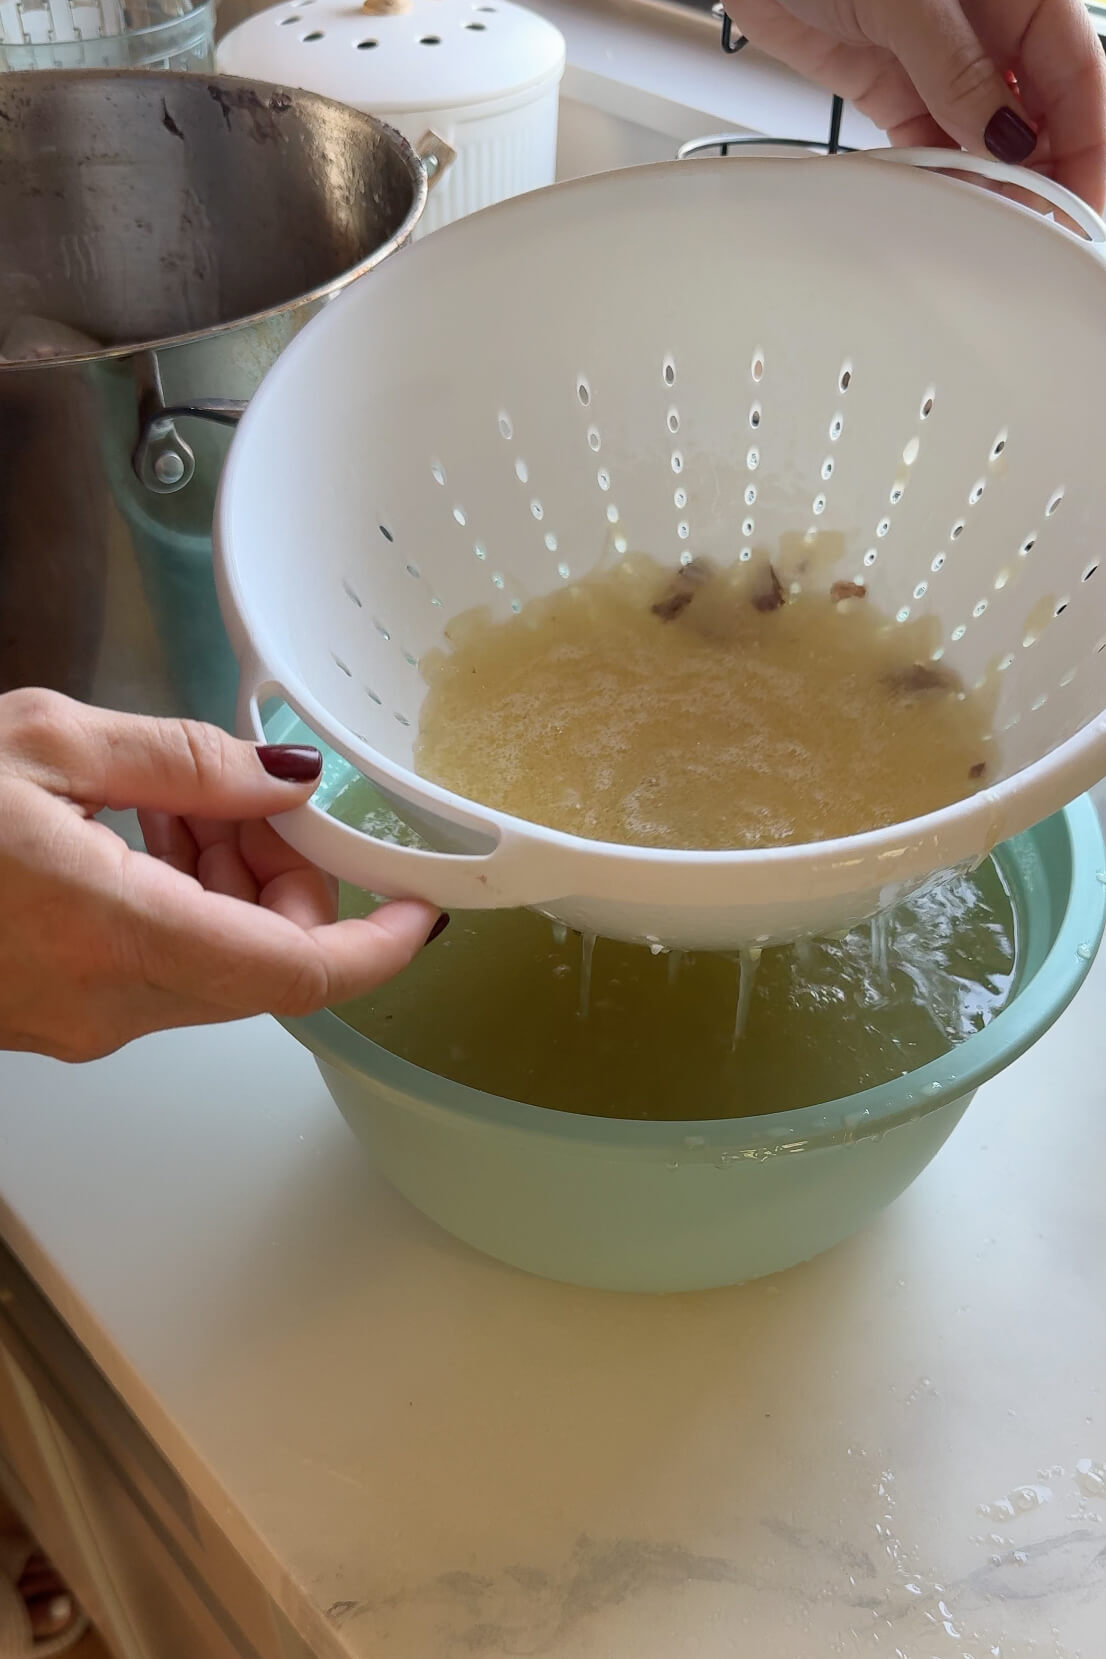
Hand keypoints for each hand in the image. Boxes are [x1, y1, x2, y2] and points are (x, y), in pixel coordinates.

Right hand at [0, 689, 441, 1061]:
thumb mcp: (48, 745)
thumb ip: (185, 760)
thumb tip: (284, 778)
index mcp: (116, 933)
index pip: (299, 973)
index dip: (380, 944)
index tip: (422, 905)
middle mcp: (104, 1003)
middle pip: (266, 963)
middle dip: (288, 877)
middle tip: (260, 800)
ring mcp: (74, 1022)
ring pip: (212, 967)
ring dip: (229, 886)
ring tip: (179, 798)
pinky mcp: (50, 1017)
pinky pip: (153, 973)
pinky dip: (176, 908)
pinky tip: (142, 835)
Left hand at [726, 0, 1105, 208]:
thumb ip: (959, 69)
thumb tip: (1004, 139)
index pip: (1077, 75)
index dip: (1087, 145)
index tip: (1079, 205)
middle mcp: (987, 28)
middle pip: (1037, 114)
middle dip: (1039, 174)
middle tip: (1029, 230)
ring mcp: (939, 60)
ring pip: (982, 137)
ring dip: (985, 184)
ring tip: (983, 227)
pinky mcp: (891, 85)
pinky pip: (927, 142)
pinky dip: (935, 176)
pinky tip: (940, 204)